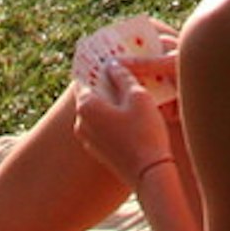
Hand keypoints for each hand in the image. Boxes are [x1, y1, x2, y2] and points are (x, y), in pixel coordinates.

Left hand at [72, 58, 180, 186]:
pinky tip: (131, 114)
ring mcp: (87, 140)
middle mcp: (80, 123)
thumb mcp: (138, 96)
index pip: (84, 76)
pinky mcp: (98, 151)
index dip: (97, 65)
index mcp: (86, 106)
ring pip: (96, 111)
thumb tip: (112, 64)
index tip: (109, 56)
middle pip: (90, 93)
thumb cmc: (144, 132)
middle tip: (123, 71)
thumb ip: (122, 76)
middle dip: (105, 83)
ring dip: (110, 101)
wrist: (150, 174)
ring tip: (131, 91)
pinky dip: (112, 117)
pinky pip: (101, 126)